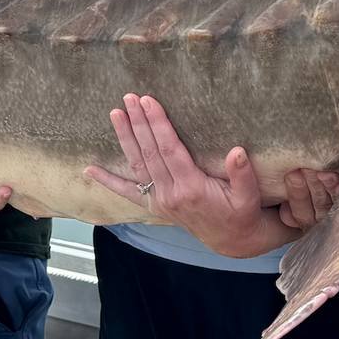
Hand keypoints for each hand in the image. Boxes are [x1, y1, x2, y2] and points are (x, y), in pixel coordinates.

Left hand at [83, 93, 317, 257]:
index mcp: (192, 188)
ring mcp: (159, 200)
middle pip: (149, 152)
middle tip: (129, 98)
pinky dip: (108, 181)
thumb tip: (237, 152)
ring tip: (115, 113)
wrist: (232, 240)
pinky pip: (127, 192)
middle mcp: (170, 194)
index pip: (169, 150)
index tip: (148, 102)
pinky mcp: (153, 205)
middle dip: (138, 123)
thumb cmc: (242, 212)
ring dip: (125, 138)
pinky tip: (89, 169)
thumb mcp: (249, 195)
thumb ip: (242, 175)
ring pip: (137, 165)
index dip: (157, 125)